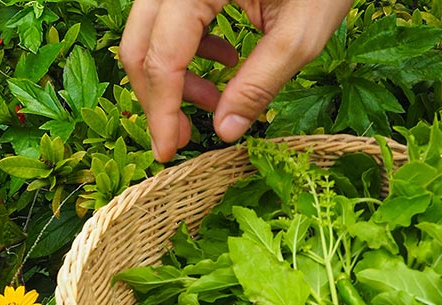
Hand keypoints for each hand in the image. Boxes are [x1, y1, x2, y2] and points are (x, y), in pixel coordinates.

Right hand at [119, 0, 351, 161]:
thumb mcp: (300, 35)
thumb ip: (260, 84)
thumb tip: (224, 131)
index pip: (162, 56)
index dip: (161, 111)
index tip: (167, 151)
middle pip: (141, 43)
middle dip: (158, 97)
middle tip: (181, 137)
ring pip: (151, 32)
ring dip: (174, 75)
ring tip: (215, 99)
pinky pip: (170, 17)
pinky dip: (188, 48)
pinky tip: (226, 61)